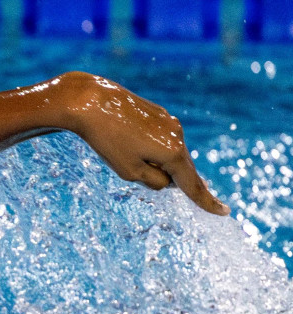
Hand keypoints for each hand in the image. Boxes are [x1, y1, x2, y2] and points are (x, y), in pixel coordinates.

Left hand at [59, 72, 228, 214]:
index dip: (206, 202)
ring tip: (121, 149)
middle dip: (170, 178)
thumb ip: (154, 181)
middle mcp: (178, 135)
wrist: (90, 101)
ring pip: (167, 153)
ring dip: (154, 160)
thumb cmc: (107, 140)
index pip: (192, 185)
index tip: (224, 212)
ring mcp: (169, 121)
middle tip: (156, 177)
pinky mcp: (158, 112)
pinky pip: (159, 138)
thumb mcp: (128, 171)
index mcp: (173, 153)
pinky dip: (149, 146)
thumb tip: (168, 179)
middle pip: (179, 168)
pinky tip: (125, 138)